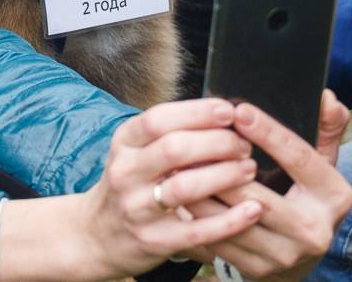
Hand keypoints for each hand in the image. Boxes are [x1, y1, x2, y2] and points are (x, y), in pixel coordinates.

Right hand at [0, 99, 262, 280]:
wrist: (98, 235)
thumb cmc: (131, 185)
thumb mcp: (135, 151)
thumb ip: (169, 133)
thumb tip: (222, 112)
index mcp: (124, 143)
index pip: (158, 119)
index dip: (198, 112)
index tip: (230, 111)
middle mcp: (125, 173)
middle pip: (174, 149)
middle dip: (217, 142)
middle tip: (244, 145)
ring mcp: (137, 208)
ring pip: (185, 187)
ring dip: (225, 175)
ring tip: (249, 169)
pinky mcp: (154, 240)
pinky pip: (197, 230)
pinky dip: (230, 220)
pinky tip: (253, 210)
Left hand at [182, 92, 351, 279]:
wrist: (297, 256)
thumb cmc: (302, 194)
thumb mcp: (319, 164)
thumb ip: (325, 128)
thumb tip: (327, 96)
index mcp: (334, 197)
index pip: (299, 157)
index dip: (268, 133)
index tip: (238, 110)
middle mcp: (315, 230)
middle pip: (257, 193)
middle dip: (220, 164)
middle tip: (191, 137)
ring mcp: (285, 254)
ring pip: (230, 217)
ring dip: (199, 188)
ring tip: (177, 161)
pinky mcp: (258, 269)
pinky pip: (217, 238)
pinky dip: (195, 214)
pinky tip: (177, 190)